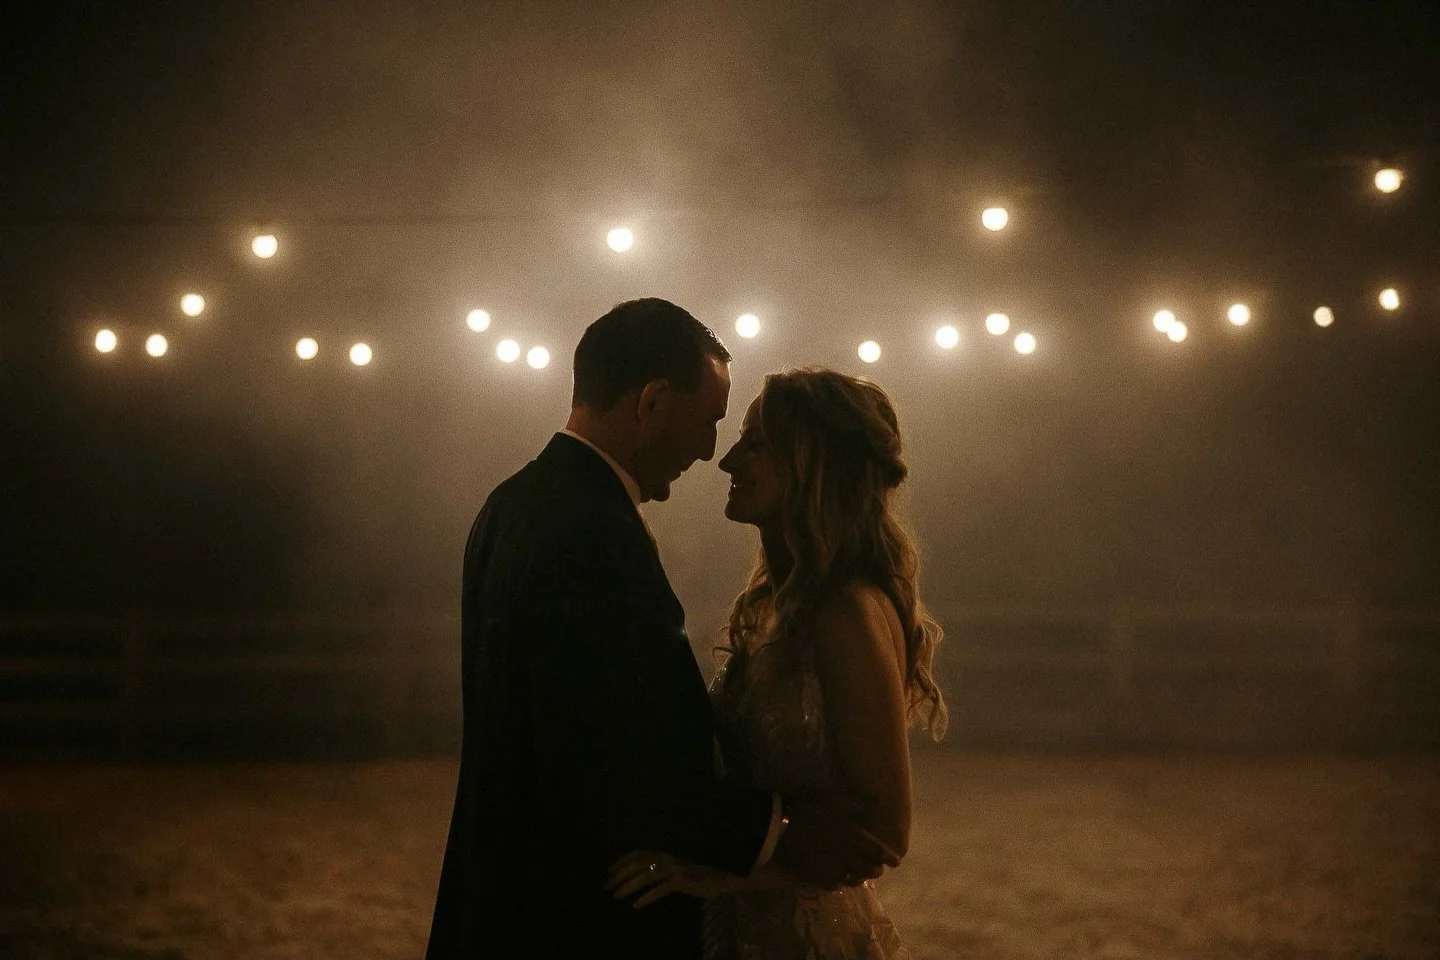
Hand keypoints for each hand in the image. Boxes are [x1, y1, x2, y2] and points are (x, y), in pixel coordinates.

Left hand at [606, 850, 745, 907]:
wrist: (730, 869)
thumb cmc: (708, 864)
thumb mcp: (684, 859)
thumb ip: (668, 858)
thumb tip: (647, 866)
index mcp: (668, 845)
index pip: (640, 851)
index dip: (623, 860)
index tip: (611, 869)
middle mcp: (669, 852)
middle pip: (638, 862)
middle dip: (620, 874)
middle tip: (608, 885)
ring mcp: (675, 865)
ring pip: (645, 875)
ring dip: (628, 885)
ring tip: (617, 895)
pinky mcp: (682, 880)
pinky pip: (660, 889)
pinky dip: (647, 897)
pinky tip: (637, 905)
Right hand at [771, 788, 900, 889]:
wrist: (778, 827)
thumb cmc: (808, 808)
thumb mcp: (834, 796)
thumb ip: (857, 801)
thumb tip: (877, 803)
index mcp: (854, 837)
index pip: (878, 851)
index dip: (889, 857)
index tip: (896, 862)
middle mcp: (847, 857)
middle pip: (869, 869)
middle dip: (876, 870)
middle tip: (877, 869)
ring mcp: (832, 870)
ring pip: (854, 879)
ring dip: (860, 877)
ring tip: (860, 875)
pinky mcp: (817, 878)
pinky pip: (836, 885)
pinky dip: (842, 883)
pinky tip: (840, 879)